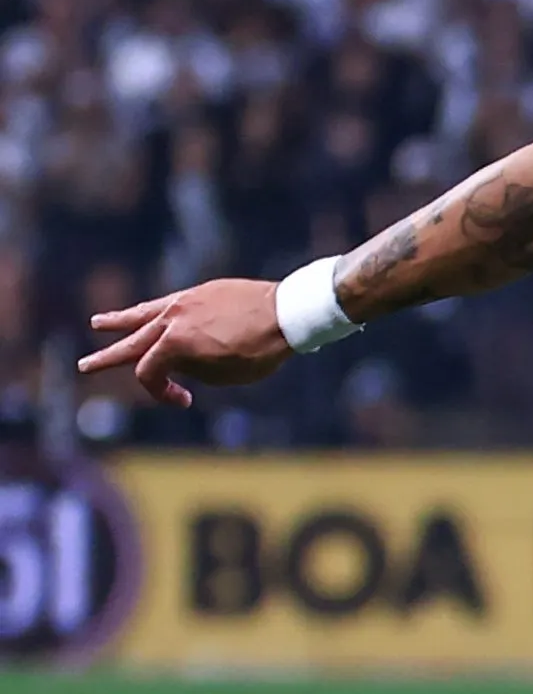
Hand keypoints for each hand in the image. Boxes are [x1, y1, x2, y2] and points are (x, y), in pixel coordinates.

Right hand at [81, 276, 292, 407]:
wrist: (286, 312)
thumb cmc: (261, 350)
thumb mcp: (224, 374)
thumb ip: (192, 368)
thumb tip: (181, 359)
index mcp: (175, 344)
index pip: (148, 373)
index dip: (161, 392)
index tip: (185, 400)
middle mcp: (171, 320)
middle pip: (132, 343)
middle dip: (108, 357)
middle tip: (85, 365)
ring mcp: (183, 303)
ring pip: (142, 315)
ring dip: (118, 322)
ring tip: (98, 324)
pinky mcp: (198, 292)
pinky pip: (166, 303)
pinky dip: (149, 310)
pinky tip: (143, 312)